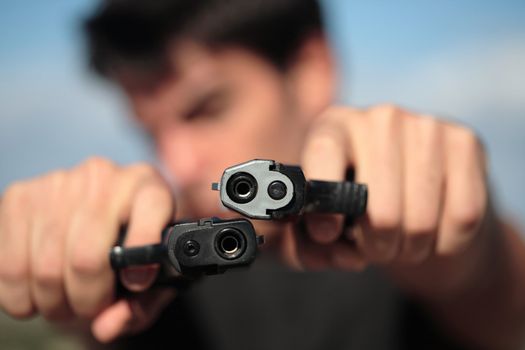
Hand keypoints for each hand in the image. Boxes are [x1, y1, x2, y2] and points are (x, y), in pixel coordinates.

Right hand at [0, 157, 175, 341]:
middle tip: (90, 310)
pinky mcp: (20, 196)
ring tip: (65, 303)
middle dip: (86, 301)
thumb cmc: (131, 251)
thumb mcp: (152, 276)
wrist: (97, 217)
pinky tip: (37, 293)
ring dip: (53, 303)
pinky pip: (10, 265)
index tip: (136, 285)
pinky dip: (20, 295)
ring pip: (45, 267)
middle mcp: (104, 177)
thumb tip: (107, 324)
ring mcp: (59, 183)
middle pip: (86, 259)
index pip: (152, 213)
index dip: (142, 262)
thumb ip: (141, 305)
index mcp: (148, 188)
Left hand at [281, 105, 488, 293]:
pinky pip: (462, 217)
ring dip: (410, 250)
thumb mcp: (324, 223)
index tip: (327, 234)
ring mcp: (426, 125)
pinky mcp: (466, 141)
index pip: (323, 154)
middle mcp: (380, 118)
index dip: (324, 204)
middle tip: (374, 248)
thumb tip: (334, 246)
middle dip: (377, 247)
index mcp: (333, 127)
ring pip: (422, 221)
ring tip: (401, 243)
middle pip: (382, 210)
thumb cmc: (358, 209)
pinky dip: (446, 244)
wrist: (416, 191)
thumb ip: (311, 242)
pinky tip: (434, 234)